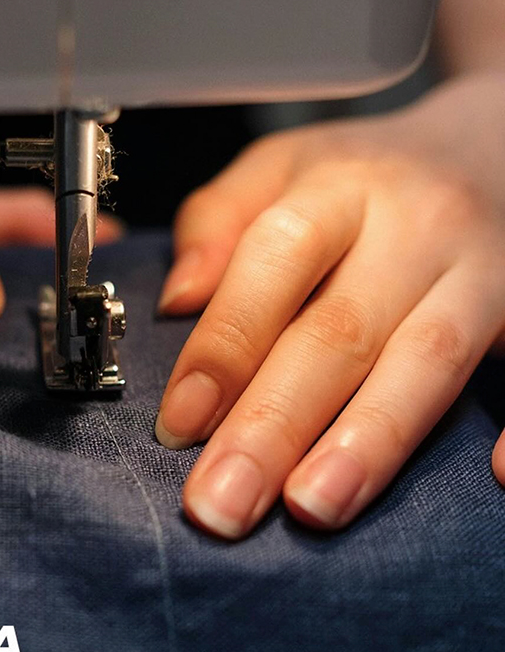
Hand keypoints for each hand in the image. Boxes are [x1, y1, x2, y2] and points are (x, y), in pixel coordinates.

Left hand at [154, 74, 504, 537]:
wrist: (489, 142)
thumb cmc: (364, 175)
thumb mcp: (281, 167)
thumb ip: (218, 220)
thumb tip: (178, 299)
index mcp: (341, 185)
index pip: (275, 259)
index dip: (225, 345)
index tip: (179, 425)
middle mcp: (418, 225)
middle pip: (341, 329)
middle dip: (276, 424)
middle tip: (222, 504)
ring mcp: (487, 270)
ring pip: (427, 361)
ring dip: (369, 443)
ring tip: (313, 509)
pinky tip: (494, 475)